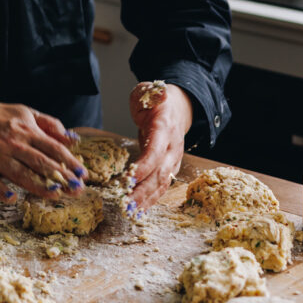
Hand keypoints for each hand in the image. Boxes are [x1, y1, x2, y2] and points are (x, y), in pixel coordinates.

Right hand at [0, 99, 86, 202]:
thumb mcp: (25, 113)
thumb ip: (50, 125)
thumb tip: (74, 140)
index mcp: (25, 129)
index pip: (52, 147)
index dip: (69, 161)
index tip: (83, 174)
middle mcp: (11, 143)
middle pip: (39, 162)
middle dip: (60, 176)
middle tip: (77, 190)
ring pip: (18, 173)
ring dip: (37, 184)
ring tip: (55, 194)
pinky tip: (12, 198)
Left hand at [126, 81, 192, 215]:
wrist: (177, 107)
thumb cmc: (156, 99)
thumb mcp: (151, 90)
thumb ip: (153, 94)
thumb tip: (160, 94)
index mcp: (165, 127)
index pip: (156, 150)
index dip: (144, 166)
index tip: (129, 178)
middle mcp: (172, 146)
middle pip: (159, 173)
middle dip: (143, 190)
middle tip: (126, 203)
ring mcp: (173, 159)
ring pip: (162, 183)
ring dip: (146, 199)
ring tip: (130, 211)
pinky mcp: (169, 167)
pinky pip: (161, 186)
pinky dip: (151, 199)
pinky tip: (138, 210)